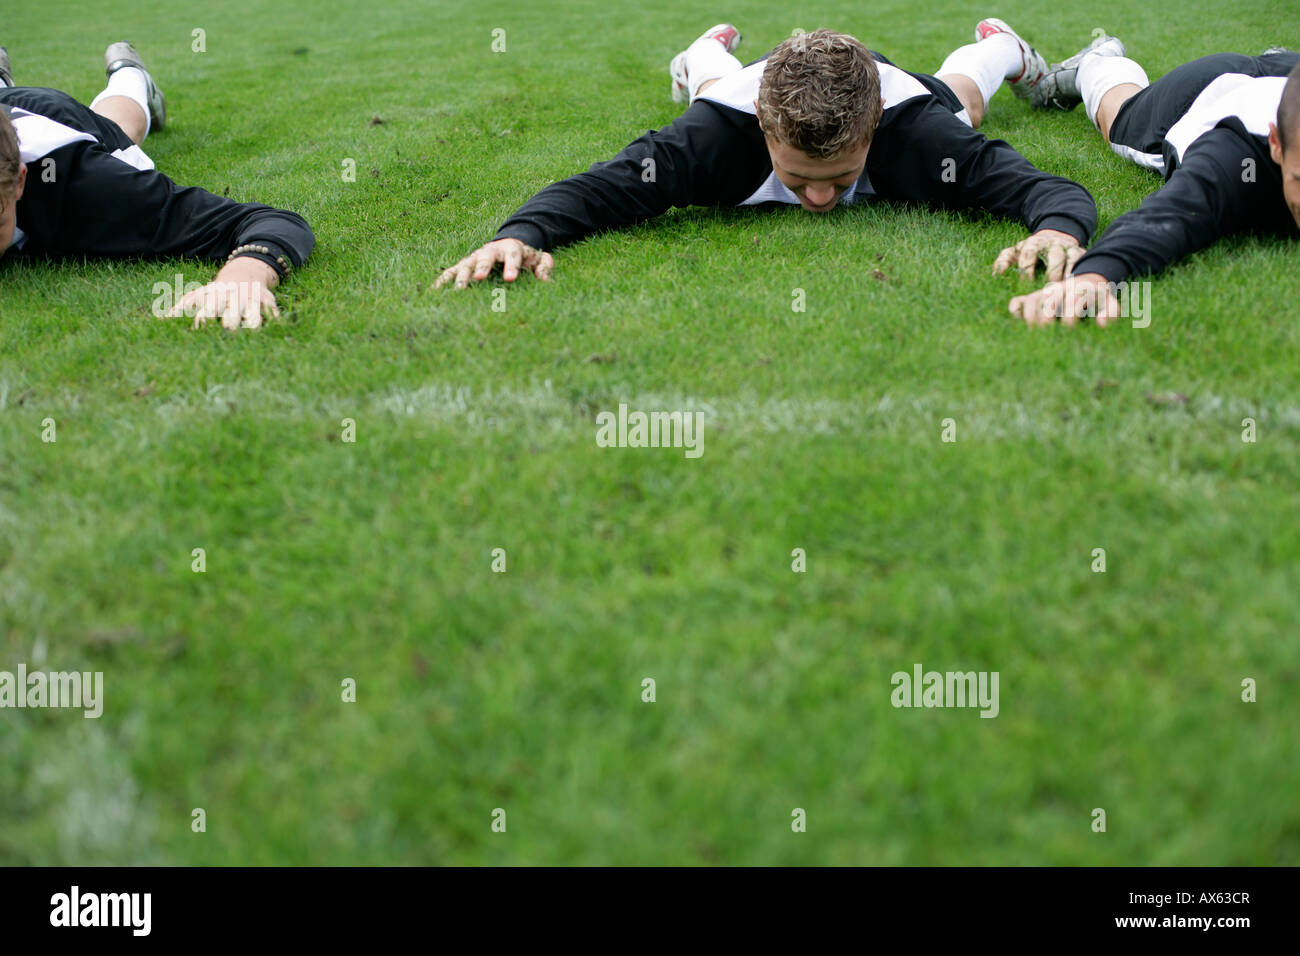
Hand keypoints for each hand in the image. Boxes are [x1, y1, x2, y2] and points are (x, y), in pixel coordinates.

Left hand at [165, 256, 280, 329]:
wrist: (246, 273)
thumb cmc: (219, 291)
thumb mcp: (201, 294)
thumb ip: (184, 306)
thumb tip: (162, 320)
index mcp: (216, 298)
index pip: (208, 311)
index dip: (204, 321)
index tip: (200, 331)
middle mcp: (234, 300)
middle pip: (231, 317)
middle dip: (229, 327)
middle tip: (227, 335)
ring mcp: (253, 301)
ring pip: (255, 319)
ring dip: (252, 328)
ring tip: (250, 337)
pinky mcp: (269, 302)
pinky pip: (274, 316)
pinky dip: (274, 324)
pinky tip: (272, 331)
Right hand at [435, 238, 553, 288]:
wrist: (508, 245)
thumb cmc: (525, 257)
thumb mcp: (539, 258)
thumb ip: (544, 267)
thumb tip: (545, 280)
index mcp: (511, 249)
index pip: (512, 256)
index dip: (511, 266)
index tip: (510, 278)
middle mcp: (490, 251)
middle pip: (485, 258)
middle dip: (481, 267)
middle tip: (478, 279)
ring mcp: (475, 258)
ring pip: (466, 265)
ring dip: (461, 277)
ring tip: (457, 291)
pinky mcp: (464, 265)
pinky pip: (451, 272)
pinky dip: (443, 281)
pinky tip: (435, 293)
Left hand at [992, 228, 1084, 280]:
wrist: (1054, 237)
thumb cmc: (1029, 251)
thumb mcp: (1015, 253)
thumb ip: (1004, 260)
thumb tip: (997, 273)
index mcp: (1033, 243)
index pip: (1029, 253)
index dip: (1027, 268)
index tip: (1025, 283)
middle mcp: (1052, 243)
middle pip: (1054, 256)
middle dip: (1052, 271)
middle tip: (1048, 288)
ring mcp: (1067, 247)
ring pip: (1070, 258)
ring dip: (1068, 274)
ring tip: (1063, 288)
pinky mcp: (1079, 251)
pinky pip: (1081, 262)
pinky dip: (1079, 272)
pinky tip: (1075, 285)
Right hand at [1008, 273, 1120, 326]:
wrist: (1087, 282)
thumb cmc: (1097, 299)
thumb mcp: (1109, 303)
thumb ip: (1111, 312)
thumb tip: (1101, 324)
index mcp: (1078, 290)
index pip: (1071, 303)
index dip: (1071, 320)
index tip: (1072, 333)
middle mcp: (1059, 290)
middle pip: (1048, 302)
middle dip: (1047, 320)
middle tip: (1048, 337)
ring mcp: (1044, 293)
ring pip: (1031, 301)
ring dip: (1030, 318)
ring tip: (1033, 333)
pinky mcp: (1032, 297)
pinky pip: (1017, 302)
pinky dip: (1015, 311)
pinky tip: (1019, 321)